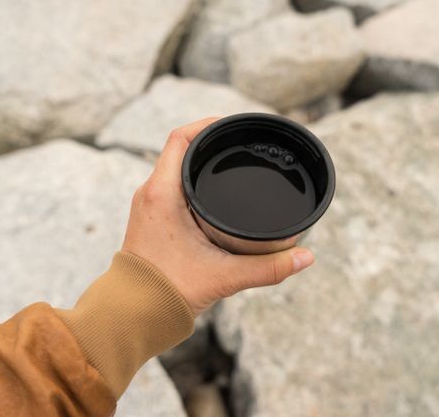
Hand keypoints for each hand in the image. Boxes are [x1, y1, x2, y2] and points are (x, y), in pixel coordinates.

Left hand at [121, 118, 314, 315]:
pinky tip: (213, 190)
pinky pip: (171, 185)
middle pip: (180, 149)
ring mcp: (149, 206)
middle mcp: (151, 193)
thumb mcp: (224, 276)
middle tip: (242, 142)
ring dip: (200, 160)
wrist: (132, 315)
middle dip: (211, 141)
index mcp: (162, 194)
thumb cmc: (166, 292)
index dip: (208, 124)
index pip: (180, 138)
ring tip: (231, 160)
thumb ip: (267, 268)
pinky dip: (192, 179)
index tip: (235, 124)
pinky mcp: (151, 219)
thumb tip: (306, 257)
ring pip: (175, 167)